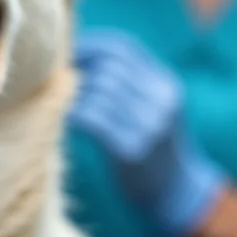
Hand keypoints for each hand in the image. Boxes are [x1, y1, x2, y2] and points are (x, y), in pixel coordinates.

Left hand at [68, 29, 226, 236]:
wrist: (176, 191)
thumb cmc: (153, 142)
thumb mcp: (153, 104)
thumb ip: (129, 79)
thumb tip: (79, 50)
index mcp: (167, 83)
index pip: (124, 47)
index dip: (91, 45)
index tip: (69, 51)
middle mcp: (162, 100)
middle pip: (110, 68)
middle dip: (80, 69)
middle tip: (61, 78)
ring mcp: (150, 125)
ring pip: (100, 91)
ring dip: (75, 93)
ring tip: (62, 98)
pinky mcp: (132, 149)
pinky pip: (94, 119)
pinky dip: (76, 114)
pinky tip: (67, 119)